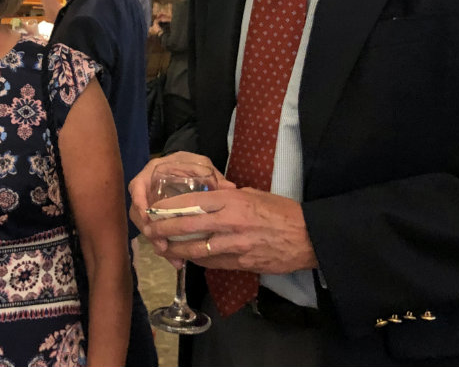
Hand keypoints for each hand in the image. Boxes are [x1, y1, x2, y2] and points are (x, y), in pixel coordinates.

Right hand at [129, 152, 233, 267]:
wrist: (188, 166)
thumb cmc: (192, 163)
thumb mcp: (202, 164)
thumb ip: (212, 175)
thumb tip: (230, 187)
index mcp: (153, 171)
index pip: (137, 186)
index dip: (140, 202)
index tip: (148, 217)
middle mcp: (147, 188)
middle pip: (138, 211)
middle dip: (149, 229)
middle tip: (161, 245)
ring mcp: (150, 204)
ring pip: (145, 225)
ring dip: (156, 241)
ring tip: (169, 254)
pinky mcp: (158, 217)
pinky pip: (157, 231)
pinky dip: (165, 245)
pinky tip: (176, 259)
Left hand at [141, 187, 317, 274]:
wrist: (308, 237)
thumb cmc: (281, 211)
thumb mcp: (252, 195)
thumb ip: (227, 197)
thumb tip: (206, 198)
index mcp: (232, 200)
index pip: (192, 201)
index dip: (169, 207)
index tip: (153, 208)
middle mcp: (229, 222)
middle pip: (188, 226)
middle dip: (164, 229)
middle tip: (149, 231)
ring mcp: (234, 245)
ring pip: (196, 249)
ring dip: (176, 250)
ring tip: (163, 249)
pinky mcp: (241, 262)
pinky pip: (212, 263)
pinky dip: (198, 260)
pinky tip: (189, 258)